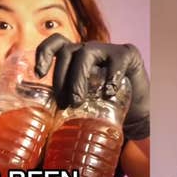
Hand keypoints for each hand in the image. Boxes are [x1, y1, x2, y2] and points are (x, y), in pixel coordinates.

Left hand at [35, 33, 149, 139]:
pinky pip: (117, 59)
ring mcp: (108, 50)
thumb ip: (62, 108)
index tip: (39, 75)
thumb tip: (38, 133)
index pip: (54, 44)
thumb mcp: (79, 108)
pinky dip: (111, 75)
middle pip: (67, 52)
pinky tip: (108, 93)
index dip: (43, 53)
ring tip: (78, 102)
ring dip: (77, 77)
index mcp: (74, 58)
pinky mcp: (128, 54)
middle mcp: (89, 50)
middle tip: (65, 104)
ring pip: (86, 53)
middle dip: (60, 78)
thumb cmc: (103, 112)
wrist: (137, 117)